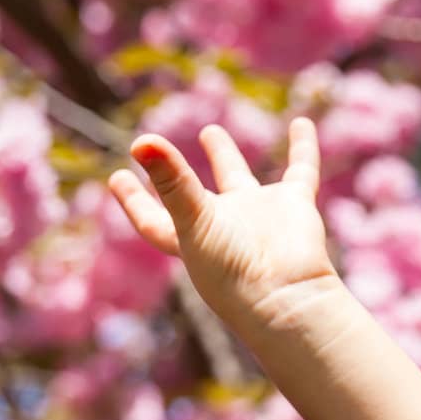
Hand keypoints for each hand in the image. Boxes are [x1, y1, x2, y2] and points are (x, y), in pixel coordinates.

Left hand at [107, 118, 341, 341]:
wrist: (289, 296)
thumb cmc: (233, 270)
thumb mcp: (194, 221)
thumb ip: (170, 182)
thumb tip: (139, 142)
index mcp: (192, 240)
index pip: (155, 220)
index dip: (135, 200)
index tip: (118, 176)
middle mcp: (222, 228)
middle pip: (193, 196)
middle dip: (177, 174)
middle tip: (156, 147)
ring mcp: (258, 218)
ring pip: (240, 181)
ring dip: (225, 157)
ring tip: (209, 132)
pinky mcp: (294, 208)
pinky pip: (300, 171)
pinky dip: (303, 148)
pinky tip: (301, 123)